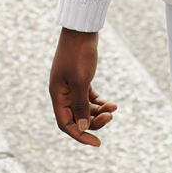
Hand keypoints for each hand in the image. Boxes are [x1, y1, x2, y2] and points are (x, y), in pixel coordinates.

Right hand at [49, 28, 116, 147]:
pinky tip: (112, 103)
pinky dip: (99, 102)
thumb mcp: (81, 81)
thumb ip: (80, 106)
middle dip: (93, 121)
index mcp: (57, 95)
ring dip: (99, 112)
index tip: (97, 143)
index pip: (65, 124)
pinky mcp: (80, 79)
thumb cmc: (79, 54)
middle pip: (76, 118)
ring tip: (113, 108)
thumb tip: (81, 127)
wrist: (82, 30)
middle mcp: (62, 93)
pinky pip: (89, 98)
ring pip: (84, 109)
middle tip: (110, 117)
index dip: (80, 135)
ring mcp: (71, 86)